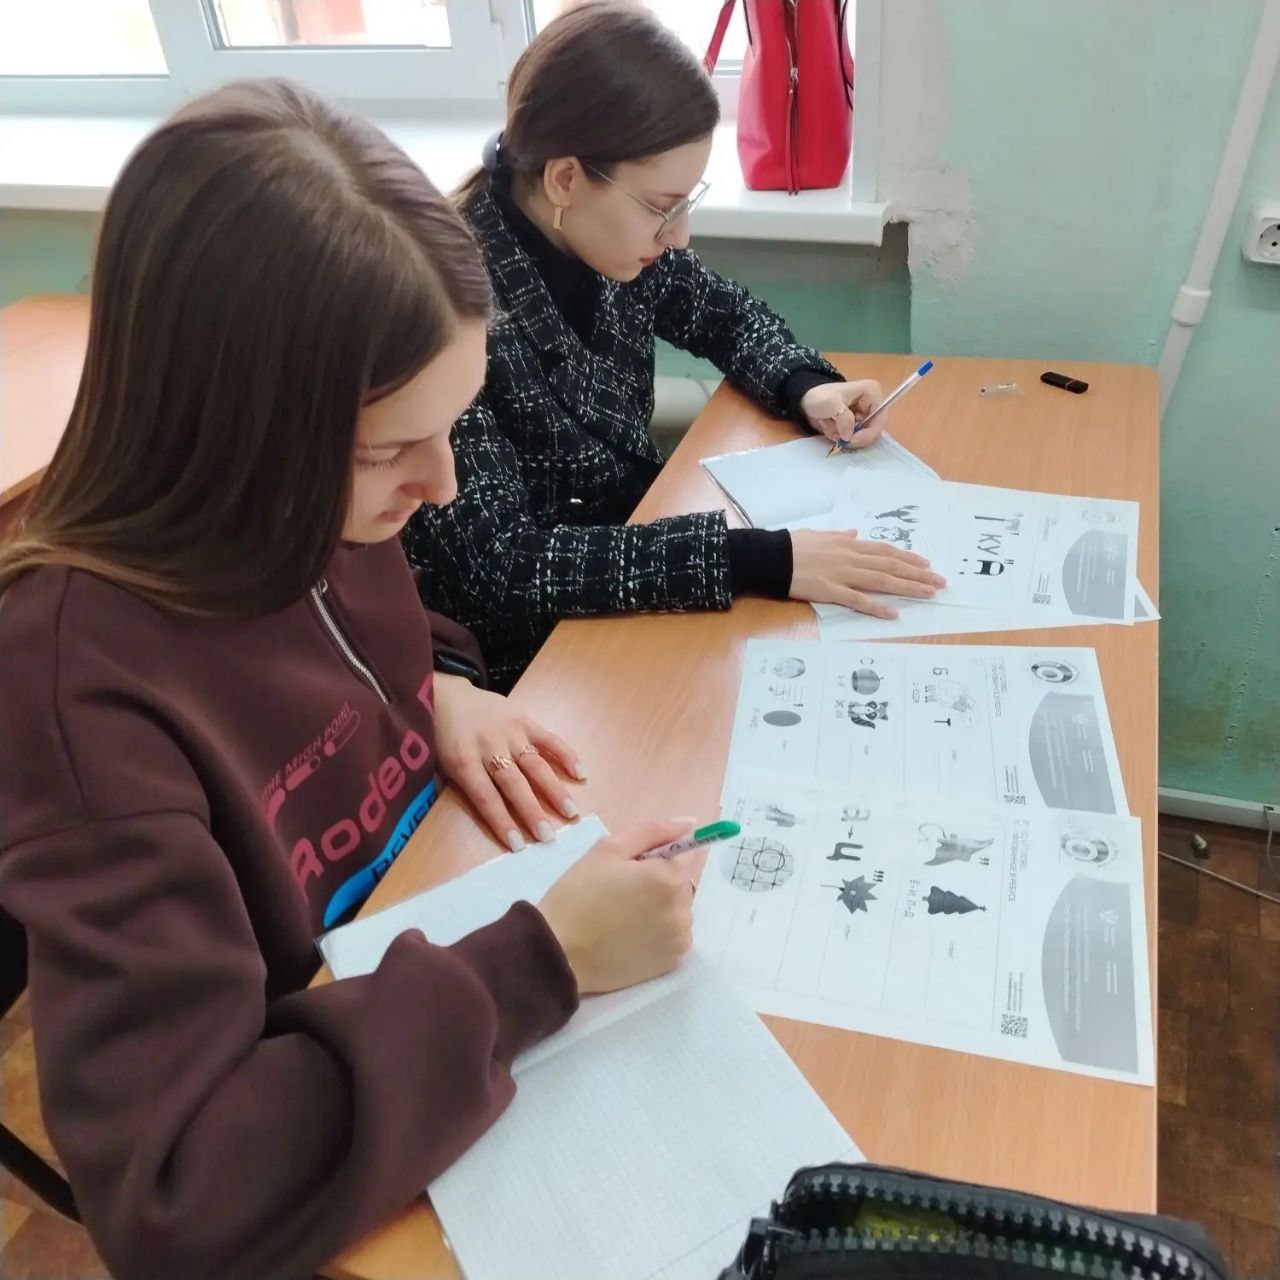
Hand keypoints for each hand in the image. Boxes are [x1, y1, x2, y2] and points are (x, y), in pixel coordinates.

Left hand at [432, 673, 584, 851]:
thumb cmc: (441, 738)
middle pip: (514, 783)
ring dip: (554, 790)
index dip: (502, 821)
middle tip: (549, 836)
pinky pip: (548, 738)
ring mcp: (509, 732)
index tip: (518, 845)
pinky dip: (565, 754)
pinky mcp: (524, 719)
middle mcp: (489, 747)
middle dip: (532, 811)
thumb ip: (459, 789)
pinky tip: (580, 773)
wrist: (444, 696)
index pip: (486, 797)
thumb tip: (484, 818)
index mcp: (463, 761)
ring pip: (535, 764)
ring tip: (571, 812)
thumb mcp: (438, 765)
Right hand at [538, 821, 705, 993]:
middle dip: (661, 880)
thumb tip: (689, 824)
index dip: (662, 854)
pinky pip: (674, 935)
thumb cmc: (578, 896)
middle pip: (683, 883)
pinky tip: (630, 934)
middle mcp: (683, 911)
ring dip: (662, 906)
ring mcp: (679, 940)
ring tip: (624, 914)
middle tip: (622, 889)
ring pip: (679, 909)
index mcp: (670, 879)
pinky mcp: (671, 963)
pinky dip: (659, 930)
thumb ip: (653, 832)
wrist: (558, 954)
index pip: (688, 852)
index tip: (637, 864)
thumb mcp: (608, 850)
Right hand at [789, 529, 946, 618]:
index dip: (907, 558)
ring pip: (881, 580)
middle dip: (917, 573)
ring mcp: (842, 574)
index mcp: (847, 545)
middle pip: (890, 565)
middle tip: (939, 581)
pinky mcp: (830, 591)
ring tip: (928, 593)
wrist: (771, 556)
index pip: (884, 551)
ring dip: (907, 587)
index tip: (926, 564)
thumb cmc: (791, 545)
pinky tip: (894, 613)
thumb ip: (838, 535)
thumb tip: (853, 534)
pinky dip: (877, 607)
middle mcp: (850, 558)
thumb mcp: (818, 534)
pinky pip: (858, 600)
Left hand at [800, 379, 885, 448]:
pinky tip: (828, 427)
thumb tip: (850, 436)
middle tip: (834, 433)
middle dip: (851, 435)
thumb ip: (842, 418)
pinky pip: (852, 439)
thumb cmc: (819, 396)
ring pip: (860, 437)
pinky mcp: (855, 425)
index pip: (880, 419)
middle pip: (871, 431)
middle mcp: (872, 405)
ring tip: (827, 425)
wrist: (805, 401)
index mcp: (872, 393)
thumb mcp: (830, 403)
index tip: (851, 440)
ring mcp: (864, 416)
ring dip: (842, 436)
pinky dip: (839, 437)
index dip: (868, 433)